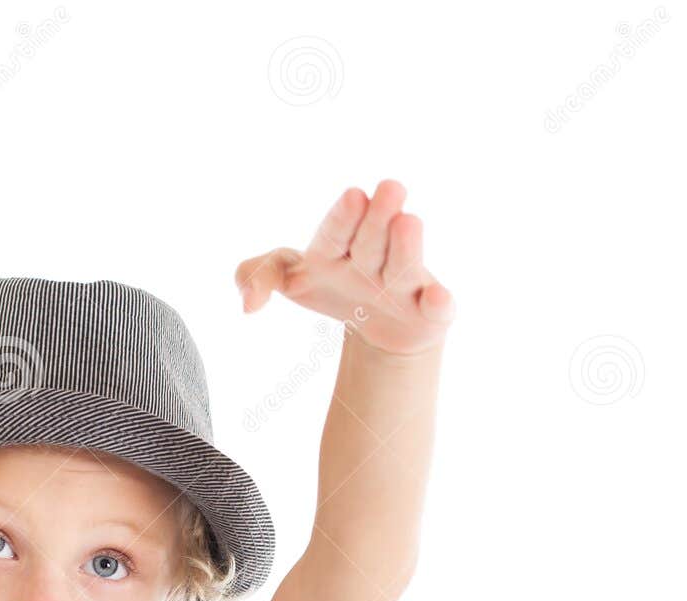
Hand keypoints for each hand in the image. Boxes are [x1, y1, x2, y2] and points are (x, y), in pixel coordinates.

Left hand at [234, 178, 454, 356]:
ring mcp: (404, 283)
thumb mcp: (292, 277)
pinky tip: (437, 299)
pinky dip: (439, 304)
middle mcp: (374, 257)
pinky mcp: (430, 311)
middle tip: (389, 188)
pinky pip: (438, 308)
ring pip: (403, 266)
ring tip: (408, 222)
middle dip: (377, 218)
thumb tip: (247, 306)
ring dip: (406, 247)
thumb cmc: (334, 285)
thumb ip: (261, 275)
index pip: (335, 232)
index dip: (342, 218)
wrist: (379, 325)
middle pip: (371, 241)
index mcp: (338, 245)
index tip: (352, 197)